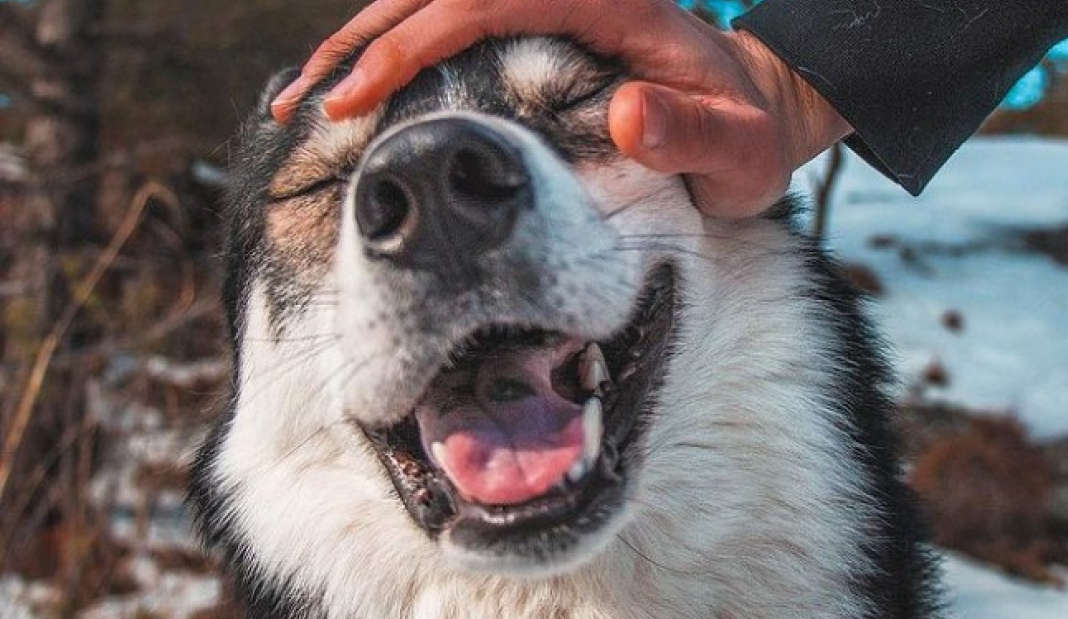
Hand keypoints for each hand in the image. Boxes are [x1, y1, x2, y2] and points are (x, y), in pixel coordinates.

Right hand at [271, 0, 851, 217]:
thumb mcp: (740, 146)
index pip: (480, 3)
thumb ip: (694, 133)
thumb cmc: (750, 132)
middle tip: (296, 106)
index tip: (354, 98)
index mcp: (606, 1)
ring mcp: (546, 10)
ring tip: (300, 104)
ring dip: (362, 48)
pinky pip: (451, 34)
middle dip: (358, 45)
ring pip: (433, 9)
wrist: (761, 107)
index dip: (409, 45)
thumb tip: (627, 114)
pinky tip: (357, 94)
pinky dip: (396, 59)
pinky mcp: (535, 35)